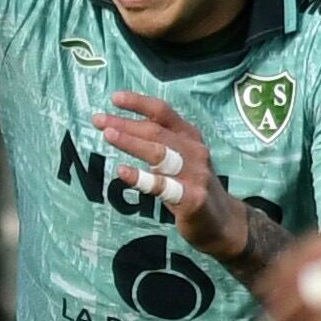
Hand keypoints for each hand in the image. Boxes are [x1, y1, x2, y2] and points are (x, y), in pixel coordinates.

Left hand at [93, 92, 245, 260]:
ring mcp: (194, 174)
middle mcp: (194, 150)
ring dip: (131, 142)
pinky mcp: (191, 198)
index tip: (114, 97)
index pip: (163, 112)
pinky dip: (140, 177)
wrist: (222, 222)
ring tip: (108, 135)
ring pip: (159, 153)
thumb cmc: (192, 186)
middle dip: (125, 123)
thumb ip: (159, 142)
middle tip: (98, 120)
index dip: (139, 102)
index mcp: (189, 136)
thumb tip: (120, 126)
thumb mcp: (180, 157)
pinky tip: (121, 171)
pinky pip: (162, 186)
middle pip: (156, 130)